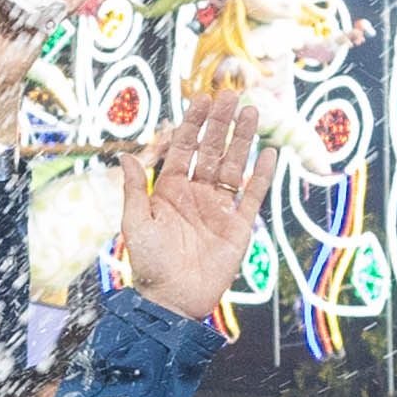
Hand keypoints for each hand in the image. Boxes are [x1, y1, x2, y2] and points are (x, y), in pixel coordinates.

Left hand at [115, 87, 274, 326]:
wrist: (172, 300)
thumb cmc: (148, 264)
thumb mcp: (135, 223)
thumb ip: (135, 189)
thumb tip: (127, 155)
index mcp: (170, 190)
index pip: (185, 149)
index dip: (193, 124)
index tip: (202, 100)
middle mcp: (196, 194)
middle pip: (212, 151)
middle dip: (220, 124)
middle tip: (230, 96)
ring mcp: (219, 208)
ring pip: (234, 166)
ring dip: (242, 140)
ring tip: (252, 113)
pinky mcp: (239, 226)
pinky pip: (252, 195)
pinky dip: (262, 175)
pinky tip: (270, 153)